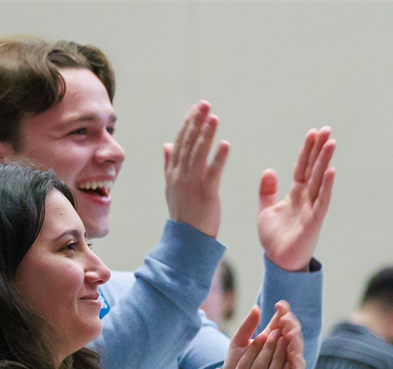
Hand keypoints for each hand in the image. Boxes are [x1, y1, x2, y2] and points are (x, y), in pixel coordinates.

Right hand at [163, 101, 229, 237]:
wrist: (186, 241)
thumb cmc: (184, 215)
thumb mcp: (172, 188)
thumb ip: (169, 165)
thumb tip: (167, 144)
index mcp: (174, 173)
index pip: (180, 143)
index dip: (187, 124)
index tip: (195, 109)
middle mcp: (180, 176)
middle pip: (188, 143)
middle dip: (196, 122)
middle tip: (204, 104)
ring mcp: (192, 185)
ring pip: (198, 154)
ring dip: (206, 134)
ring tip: (214, 117)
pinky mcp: (206, 195)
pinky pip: (213, 173)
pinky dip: (219, 158)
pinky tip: (225, 144)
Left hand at [221, 302, 303, 368]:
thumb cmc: (235, 367)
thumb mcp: (237, 344)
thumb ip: (246, 327)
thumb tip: (256, 308)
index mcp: (271, 338)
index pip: (282, 321)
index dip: (283, 312)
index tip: (279, 305)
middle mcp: (282, 349)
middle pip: (293, 333)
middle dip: (291, 325)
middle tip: (285, 320)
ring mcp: (287, 362)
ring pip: (297, 348)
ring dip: (295, 340)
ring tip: (289, 334)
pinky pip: (298, 368)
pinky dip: (297, 360)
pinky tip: (292, 354)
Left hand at [257, 127, 336, 271]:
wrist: (278, 263)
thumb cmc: (274, 239)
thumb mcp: (265, 210)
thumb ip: (267, 191)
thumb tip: (269, 170)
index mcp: (296, 195)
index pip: (302, 167)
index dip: (307, 151)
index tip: (312, 133)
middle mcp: (306, 199)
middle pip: (314, 169)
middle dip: (320, 149)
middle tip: (327, 129)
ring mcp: (312, 209)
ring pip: (320, 181)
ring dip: (325, 161)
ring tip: (331, 142)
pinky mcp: (314, 222)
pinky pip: (322, 201)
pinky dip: (327, 186)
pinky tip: (331, 170)